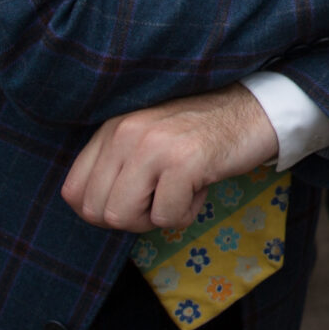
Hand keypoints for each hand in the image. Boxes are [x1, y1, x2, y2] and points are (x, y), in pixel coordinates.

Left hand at [61, 84, 280, 230]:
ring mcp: (153, 145)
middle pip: (97, 212)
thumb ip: (116, 166)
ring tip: (181, 190)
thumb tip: (92, 211)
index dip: (102, 211)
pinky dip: (186, 213)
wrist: (254, 111)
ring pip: (124, 217)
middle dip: (132, 218)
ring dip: (156, 217)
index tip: (136, 200)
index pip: (73, 192)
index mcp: (111, 128)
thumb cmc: (200, 134)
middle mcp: (125, 132)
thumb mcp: (146, 140)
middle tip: (162, 197)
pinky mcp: (183, 162)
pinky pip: (165, 218)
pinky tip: (201, 185)